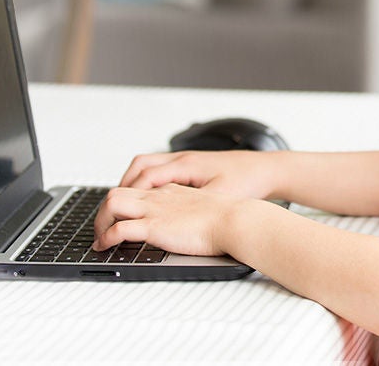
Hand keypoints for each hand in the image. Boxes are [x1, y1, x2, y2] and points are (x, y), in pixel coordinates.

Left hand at [91, 183, 250, 256]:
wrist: (235, 219)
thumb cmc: (228, 217)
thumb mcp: (204, 208)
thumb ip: (190, 211)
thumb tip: (187, 224)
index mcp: (170, 191)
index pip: (137, 189)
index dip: (124, 203)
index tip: (119, 216)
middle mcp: (158, 197)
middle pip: (117, 191)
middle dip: (103, 211)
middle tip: (102, 228)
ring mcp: (154, 210)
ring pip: (111, 203)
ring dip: (100, 221)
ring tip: (99, 238)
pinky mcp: (154, 226)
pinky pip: (119, 229)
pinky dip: (106, 238)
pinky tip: (104, 247)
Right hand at [118, 150, 279, 199]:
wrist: (267, 170)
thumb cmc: (248, 181)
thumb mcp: (220, 197)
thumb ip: (194, 206)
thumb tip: (170, 220)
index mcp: (186, 165)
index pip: (146, 176)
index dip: (128, 195)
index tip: (117, 213)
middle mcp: (182, 159)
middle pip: (139, 166)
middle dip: (122, 187)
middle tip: (112, 209)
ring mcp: (185, 161)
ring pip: (147, 166)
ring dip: (132, 183)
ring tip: (124, 204)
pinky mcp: (191, 167)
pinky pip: (159, 170)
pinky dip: (147, 183)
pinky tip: (148, 199)